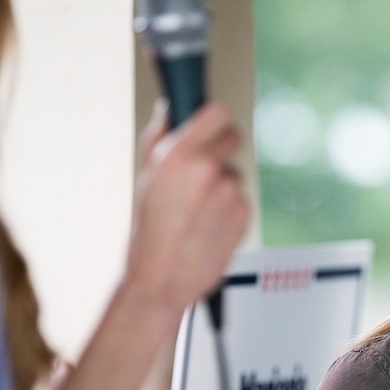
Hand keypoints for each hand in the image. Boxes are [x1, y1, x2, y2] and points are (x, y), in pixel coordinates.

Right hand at [127, 101, 250, 327]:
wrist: (161, 279)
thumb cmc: (148, 234)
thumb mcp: (144, 178)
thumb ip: (159, 136)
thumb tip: (169, 109)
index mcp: (179, 154)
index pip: (217, 111)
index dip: (213, 119)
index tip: (209, 126)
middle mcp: (208, 169)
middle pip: (233, 136)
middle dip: (219, 149)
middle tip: (201, 172)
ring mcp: (230, 191)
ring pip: (235, 171)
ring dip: (222, 183)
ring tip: (198, 209)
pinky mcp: (245, 212)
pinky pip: (242, 197)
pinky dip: (230, 207)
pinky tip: (208, 223)